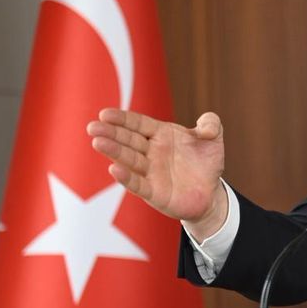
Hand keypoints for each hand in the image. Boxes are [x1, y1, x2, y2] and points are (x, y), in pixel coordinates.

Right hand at [87, 108, 226, 237]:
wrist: (210, 193)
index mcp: (160, 134)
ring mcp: (150, 172)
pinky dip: (127, 178)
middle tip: (93, 127)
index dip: (122, 119)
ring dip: (114, 152)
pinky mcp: (154, 192)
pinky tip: (114, 170)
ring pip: (129, 160)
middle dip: (111, 133)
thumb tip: (207, 127)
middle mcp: (151, 152)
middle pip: (128, 140)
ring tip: (97, 143)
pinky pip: (138, 184)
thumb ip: (211, 125)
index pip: (138, 124)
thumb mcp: (213, 140)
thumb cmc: (206, 163)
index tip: (104, 114)